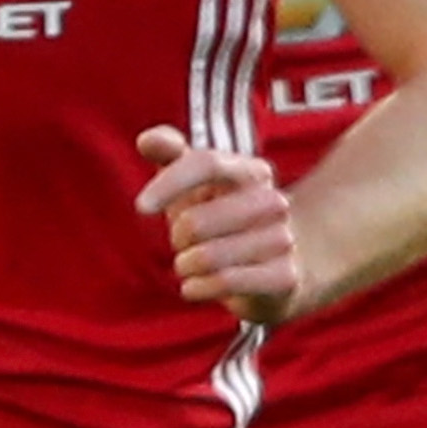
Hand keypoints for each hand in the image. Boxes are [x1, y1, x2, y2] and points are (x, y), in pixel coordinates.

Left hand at [136, 126, 304, 324]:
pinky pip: (224, 283)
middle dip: (177, 237)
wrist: (282, 264)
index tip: (141, 207)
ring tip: (194, 265)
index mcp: (250, 172)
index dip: (169, 184)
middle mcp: (272, 202)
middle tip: (185, 243)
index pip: (206, 164)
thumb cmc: (224, 218)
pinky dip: (198, 288)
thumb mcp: (195, 184)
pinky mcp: (285, 277)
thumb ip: (170, 154)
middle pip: (195, 222)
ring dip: (186, 266)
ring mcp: (282, 239)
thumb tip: (146, 139)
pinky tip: (196, 286)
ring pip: (207, 257)